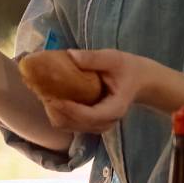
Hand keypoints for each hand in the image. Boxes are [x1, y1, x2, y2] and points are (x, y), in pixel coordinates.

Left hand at [41, 49, 166, 134]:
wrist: (141, 82)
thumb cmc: (128, 69)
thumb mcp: (114, 58)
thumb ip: (94, 58)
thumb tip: (69, 55)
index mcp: (114, 109)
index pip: (89, 115)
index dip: (70, 109)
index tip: (52, 98)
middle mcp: (106, 122)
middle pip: (76, 124)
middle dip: (57, 110)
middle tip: (42, 91)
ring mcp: (98, 126)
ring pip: (70, 127)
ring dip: (56, 113)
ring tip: (45, 94)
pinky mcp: (92, 124)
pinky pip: (71, 125)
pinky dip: (59, 114)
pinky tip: (53, 99)